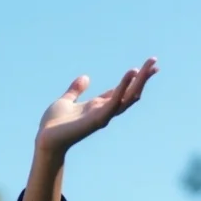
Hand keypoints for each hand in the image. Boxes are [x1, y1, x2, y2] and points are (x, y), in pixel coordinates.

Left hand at [35, 58, 158, 156]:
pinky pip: (115, 102)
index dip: (136, 78)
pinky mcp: (98, 119)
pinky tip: (130, 74)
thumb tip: (86, 77)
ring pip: (128, 97)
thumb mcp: (66, 100)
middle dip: (143, 77)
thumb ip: (76, 90)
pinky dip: (123, 88)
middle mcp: (105, 110)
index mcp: (98, 105)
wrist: (46, 139)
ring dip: (139, 81)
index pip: (123, 90)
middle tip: (154, 61)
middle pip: (130, 92)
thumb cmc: (54, 124)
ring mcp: (104, 115)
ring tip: (148, 66)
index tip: (150, 66)